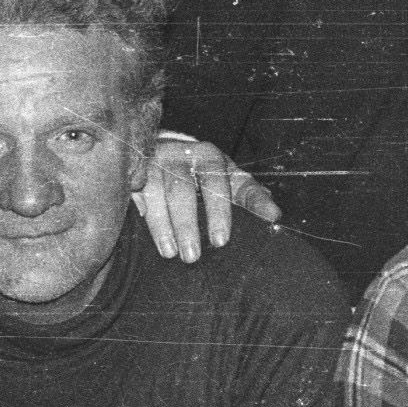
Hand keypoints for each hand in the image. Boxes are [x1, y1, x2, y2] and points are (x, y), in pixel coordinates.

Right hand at [136, 134, 281, 262]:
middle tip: (193, 256)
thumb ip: (252, 197)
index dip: (219, 212)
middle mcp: (181, 155)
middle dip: (188, 225)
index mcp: (210, 157)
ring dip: (162, 225)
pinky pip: (132, 189)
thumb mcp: (233, 181)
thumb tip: (275, 216)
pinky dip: (137, 208)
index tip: (221, 241)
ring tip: (170, 253)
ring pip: (156, 192)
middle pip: (183, 190)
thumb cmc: (209, 174)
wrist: (172, 150)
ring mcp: (154, 160)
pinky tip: (138, 227)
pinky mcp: (133, 169)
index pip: (217, 183)